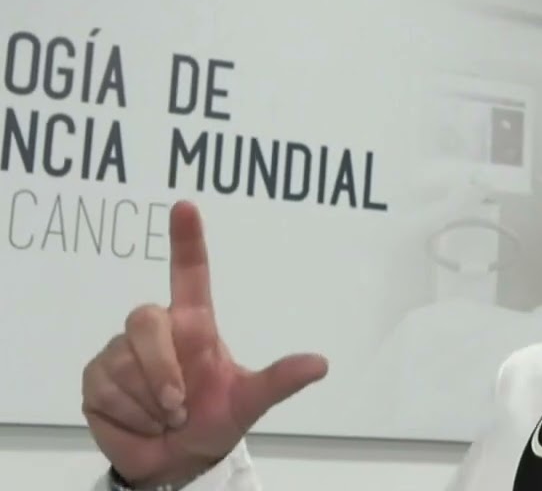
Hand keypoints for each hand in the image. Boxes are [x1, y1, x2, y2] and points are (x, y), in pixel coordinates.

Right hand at [81, 201, 328, 486]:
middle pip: (146, 320)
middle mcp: (156, 329)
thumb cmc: (213, 420)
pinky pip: (105, 387)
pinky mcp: (95, 377)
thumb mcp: (249, 402)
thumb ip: (280, 380)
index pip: (189, 273)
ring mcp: (121, 350)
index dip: (187, 240)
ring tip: (165, 417)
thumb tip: (322, 363)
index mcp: (194, 324)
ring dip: (150, 402)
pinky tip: (141, 421)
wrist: (176, 462)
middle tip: (180, 406)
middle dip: (163, 369)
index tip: (186, 206)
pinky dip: (130, 414)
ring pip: (124, 361)